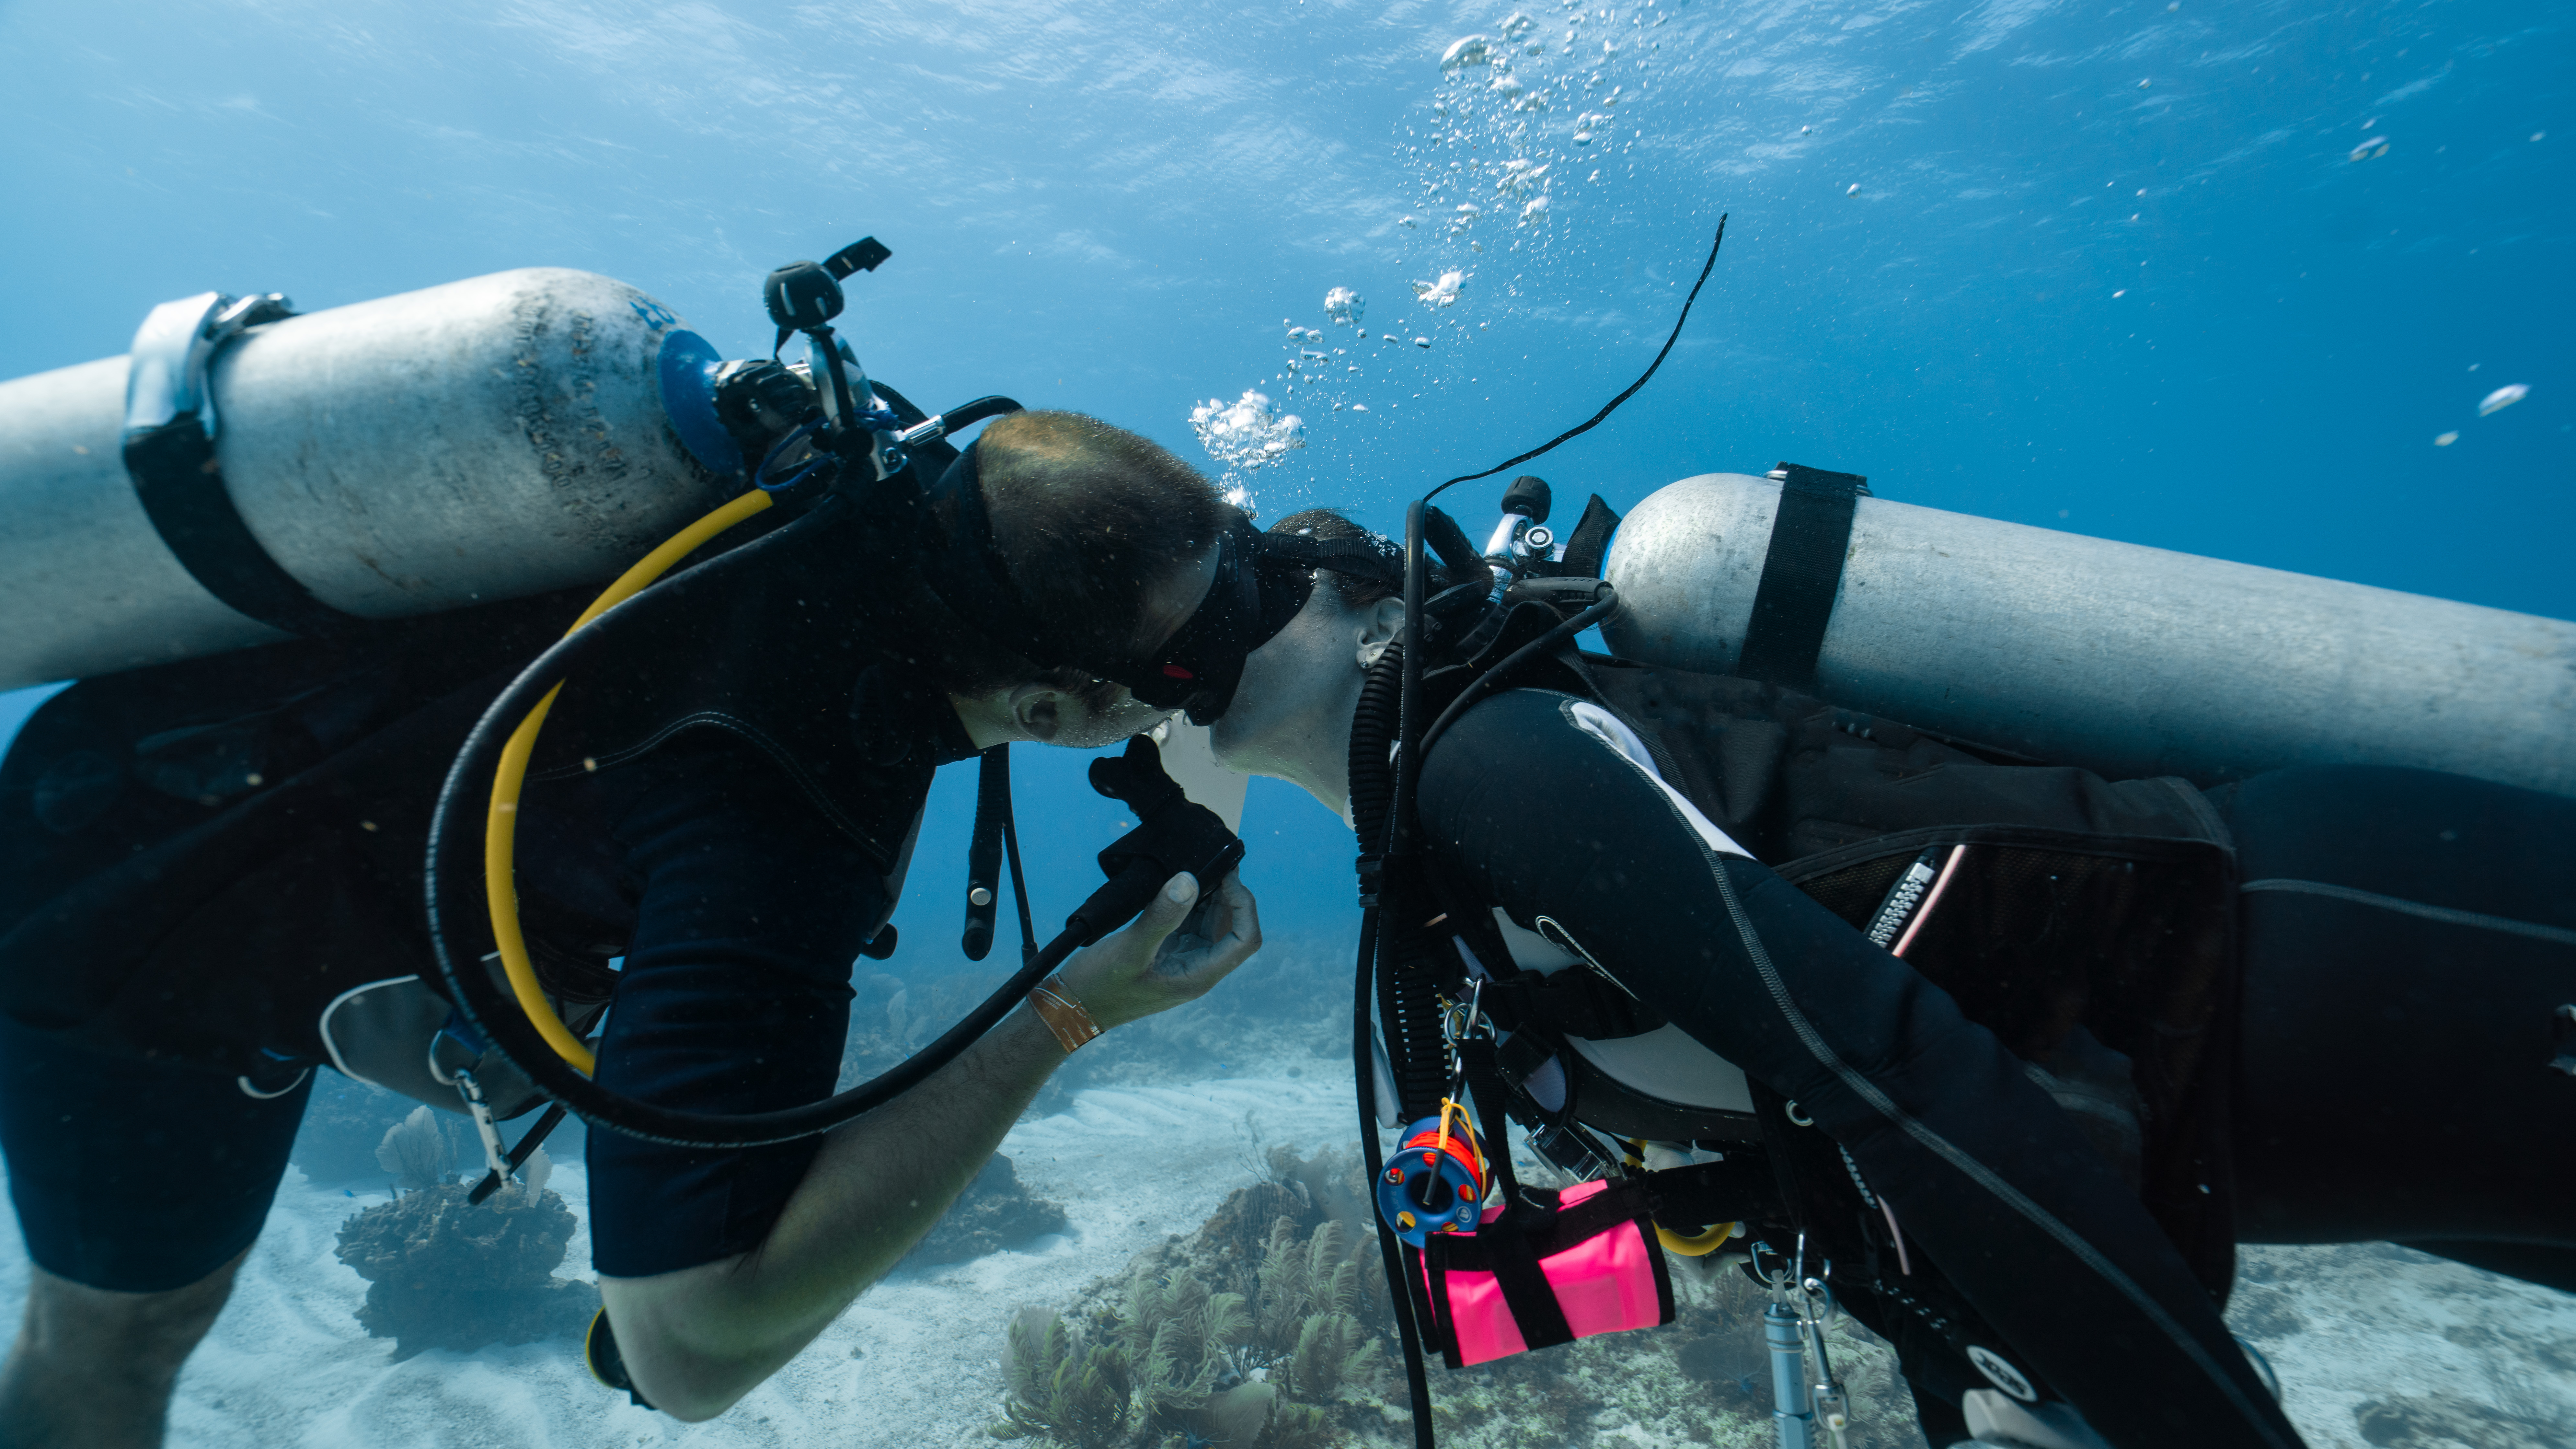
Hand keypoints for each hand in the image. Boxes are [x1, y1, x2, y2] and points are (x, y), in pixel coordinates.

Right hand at [1052, 871, 1259, 1033]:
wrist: (1071, 1007)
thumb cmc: (1100, 986)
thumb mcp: (1130, 949)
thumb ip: (1162, 916)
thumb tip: (1190, 880)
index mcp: (1199, 975)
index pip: (1245, 940)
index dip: (1245, 906)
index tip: (1227, 877)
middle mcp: (1197, 968)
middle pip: (1233, 928)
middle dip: (1230, 895)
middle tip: (1214, 862)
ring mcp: (1183, 960)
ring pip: (1212, 923)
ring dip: (1211, 896)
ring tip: (1198, 866)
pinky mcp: (1166, 951)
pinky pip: (1189, 923)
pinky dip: (1190, 902)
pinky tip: (1179, 882)